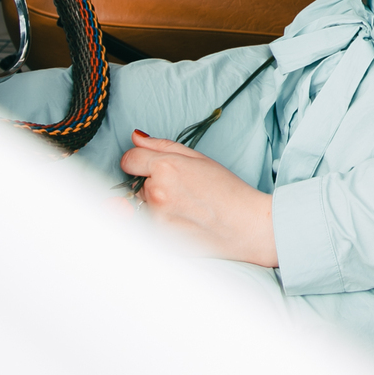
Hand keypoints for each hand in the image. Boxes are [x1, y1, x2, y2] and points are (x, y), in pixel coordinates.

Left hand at [122, 130, 277, 266]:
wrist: (245, 226)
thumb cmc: (227, 190)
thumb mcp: (198, 158)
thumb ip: (162, 145)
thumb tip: (136, 137)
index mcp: (165, 167)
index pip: (128, 160)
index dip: (139, 161)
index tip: (150, 166)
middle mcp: (156, 193)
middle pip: (136, 184)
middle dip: (152, 184)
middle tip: (182, 189)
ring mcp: (155, 217)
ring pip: (143, 205)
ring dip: (157, 204)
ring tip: (186, 206)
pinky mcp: (158, 237)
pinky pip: (150, 223)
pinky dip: (163, 221)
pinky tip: (185, 220)